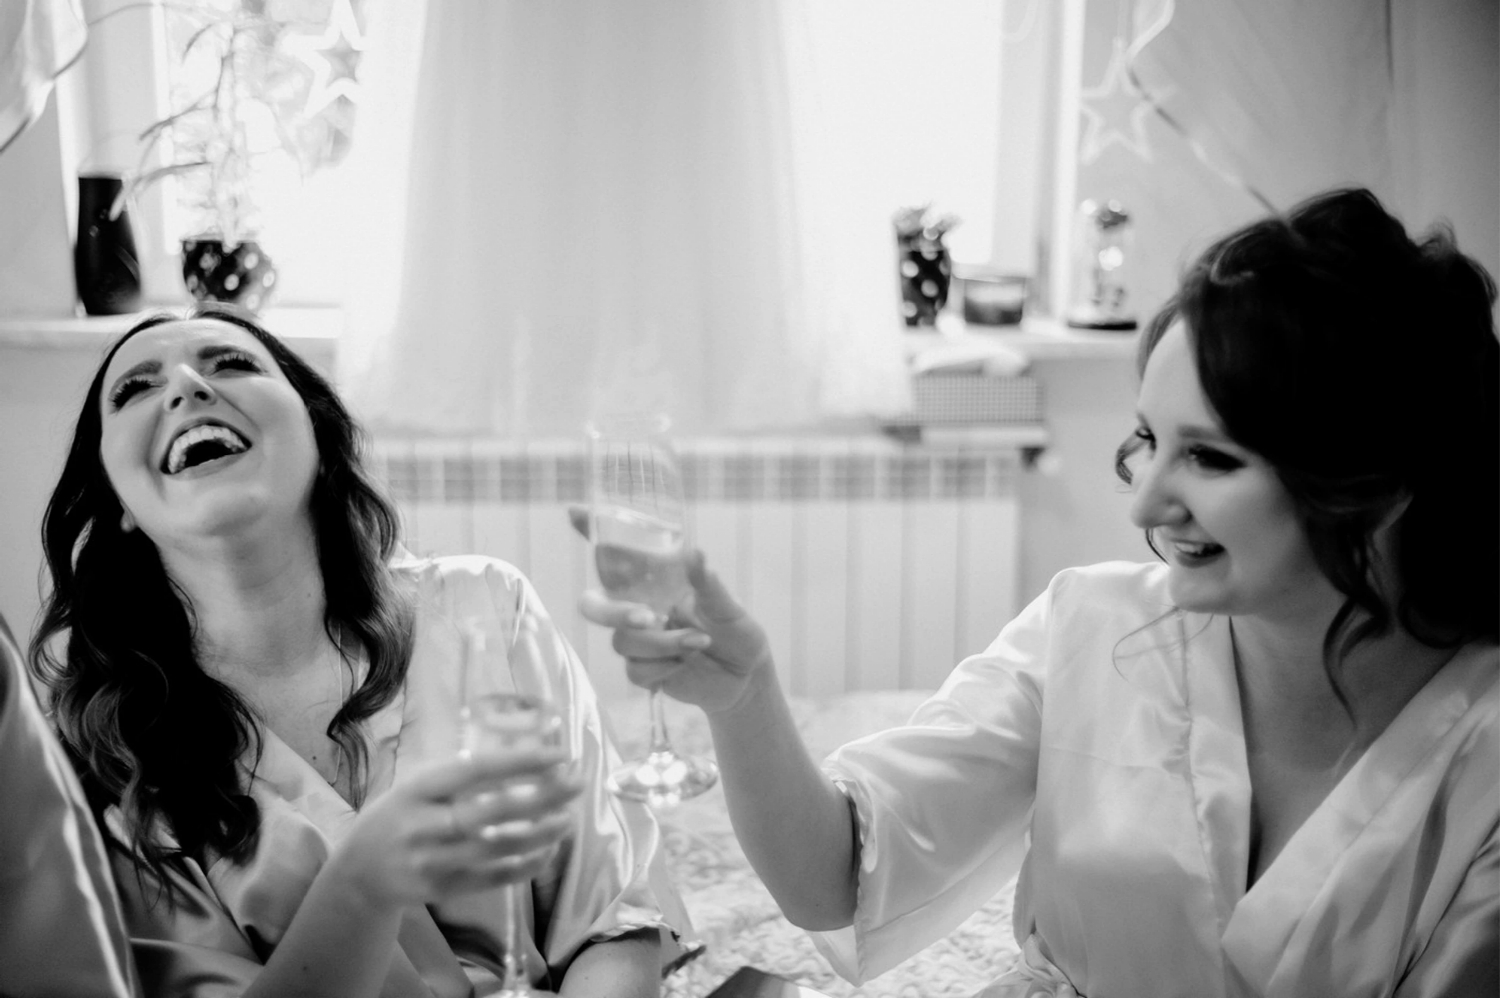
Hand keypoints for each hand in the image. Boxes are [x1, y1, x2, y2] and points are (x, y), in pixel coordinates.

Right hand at [326, 749, 581, 910]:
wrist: (358, 873)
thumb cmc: (399, 816)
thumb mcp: (416, 786)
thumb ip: (458, 774)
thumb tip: (524, 754)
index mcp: (418, 788)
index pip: (474, 769)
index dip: (519, 761)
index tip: (558, 753)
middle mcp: (423, 824)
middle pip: (491, 810)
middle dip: (541, 796)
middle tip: (577, 783)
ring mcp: (432, 860)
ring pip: (497, 847)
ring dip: (540, 832)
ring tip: (569, 818)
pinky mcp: (442, 889)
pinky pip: (493, 878)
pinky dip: (525, 865)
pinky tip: (549, 850)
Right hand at [578, 549, 774, 715]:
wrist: (745, 675)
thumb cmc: (734, 630)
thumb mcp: (725, 604)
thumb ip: (708, 584)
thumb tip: (696, 556)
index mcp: (653, 583)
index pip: (614, 555)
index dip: (591, 532)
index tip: (576, 511)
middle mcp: (638, 608)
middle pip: (593, 607)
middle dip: (614, 612)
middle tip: (647, 617)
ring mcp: (637, 641)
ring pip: (623, 641)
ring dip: (664, 643)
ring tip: (700, 641)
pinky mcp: (643, 671)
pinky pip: (636, 670)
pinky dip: (666, 666)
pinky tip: (686, 662)